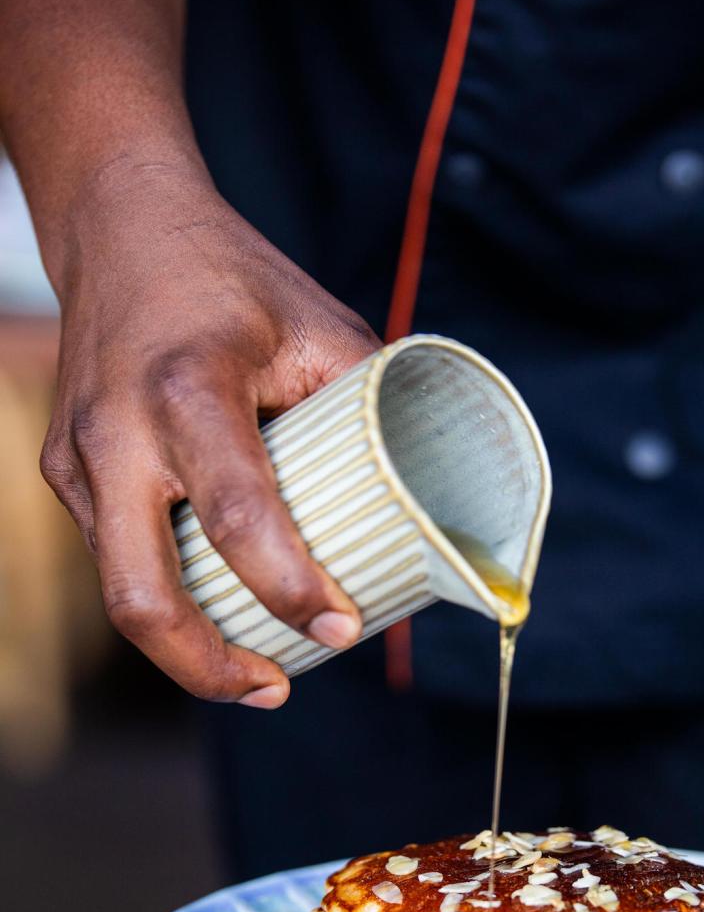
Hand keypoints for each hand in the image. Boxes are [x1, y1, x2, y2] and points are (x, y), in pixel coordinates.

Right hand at [42, 160, 380, 706]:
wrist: (117, 224)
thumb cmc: (232, 277)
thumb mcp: (322, 327)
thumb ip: (370, 412)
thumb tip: (430, 499)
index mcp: (190, 389)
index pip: (240, 517)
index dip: (292, 590)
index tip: (340, 630)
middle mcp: (119, 432)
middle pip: (144, 599)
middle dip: (211, 667)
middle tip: (278, 687)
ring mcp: (79, 459)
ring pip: (121, 593)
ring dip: (188, 649)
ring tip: (256, 669)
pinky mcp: (64, 473)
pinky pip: (116, 559)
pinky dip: (169, 597)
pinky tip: (217, 606)